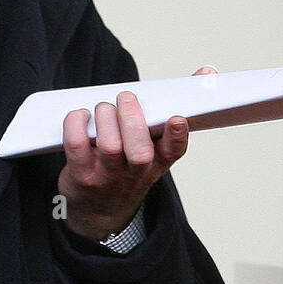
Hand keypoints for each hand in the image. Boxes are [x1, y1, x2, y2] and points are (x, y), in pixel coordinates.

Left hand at [56, 66, 217, 241]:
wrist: (98, 210)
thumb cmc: (127, 167)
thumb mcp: (153, 146)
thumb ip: (170, 110)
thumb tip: (206, 73)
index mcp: (158, 161)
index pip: (174, 151)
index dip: (177, 135)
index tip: (176, 117)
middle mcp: (135, 172)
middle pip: (139, 150)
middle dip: (132, 118)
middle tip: (125, 97)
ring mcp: (108, 177)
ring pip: (110, 146)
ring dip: (105, 117)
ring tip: (104, 108)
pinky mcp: (81, 176)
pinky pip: (77, 146)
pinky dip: (76, 123)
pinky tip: (80, 116)